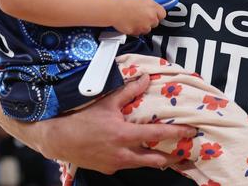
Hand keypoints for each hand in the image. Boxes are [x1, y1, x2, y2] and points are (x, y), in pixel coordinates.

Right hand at [40, 74, 196, 173]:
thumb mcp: (106, 101)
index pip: (157, 134)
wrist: (56, 138)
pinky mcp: (107, 168)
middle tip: (182, 152)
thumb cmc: (80, 117)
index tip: (190, 131)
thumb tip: (145, 79)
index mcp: (124, 135)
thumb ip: (128, 91)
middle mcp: (123, 154)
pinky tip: (134, 152)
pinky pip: (126, 164)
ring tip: (163, 154)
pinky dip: (134, 159)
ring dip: (153, 159)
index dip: (176, 133)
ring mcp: (115, 164)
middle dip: (170, 157)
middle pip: (155, 160)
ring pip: (141, 164)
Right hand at [112, 0, 165, 35]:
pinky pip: (138, 33)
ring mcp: (143, 26)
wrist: (113, 9)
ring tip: (135, 18)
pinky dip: (135, 29)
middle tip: (142, 14)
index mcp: (153, 7)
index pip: (163, 13)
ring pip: (147, 29)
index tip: (153, 11)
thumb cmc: (124, 0)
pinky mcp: (136, 32)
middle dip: (150, 19)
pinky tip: (130, 23)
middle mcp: (150, 18)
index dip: (158, 12)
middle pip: (156, 22)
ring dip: (143, 25)